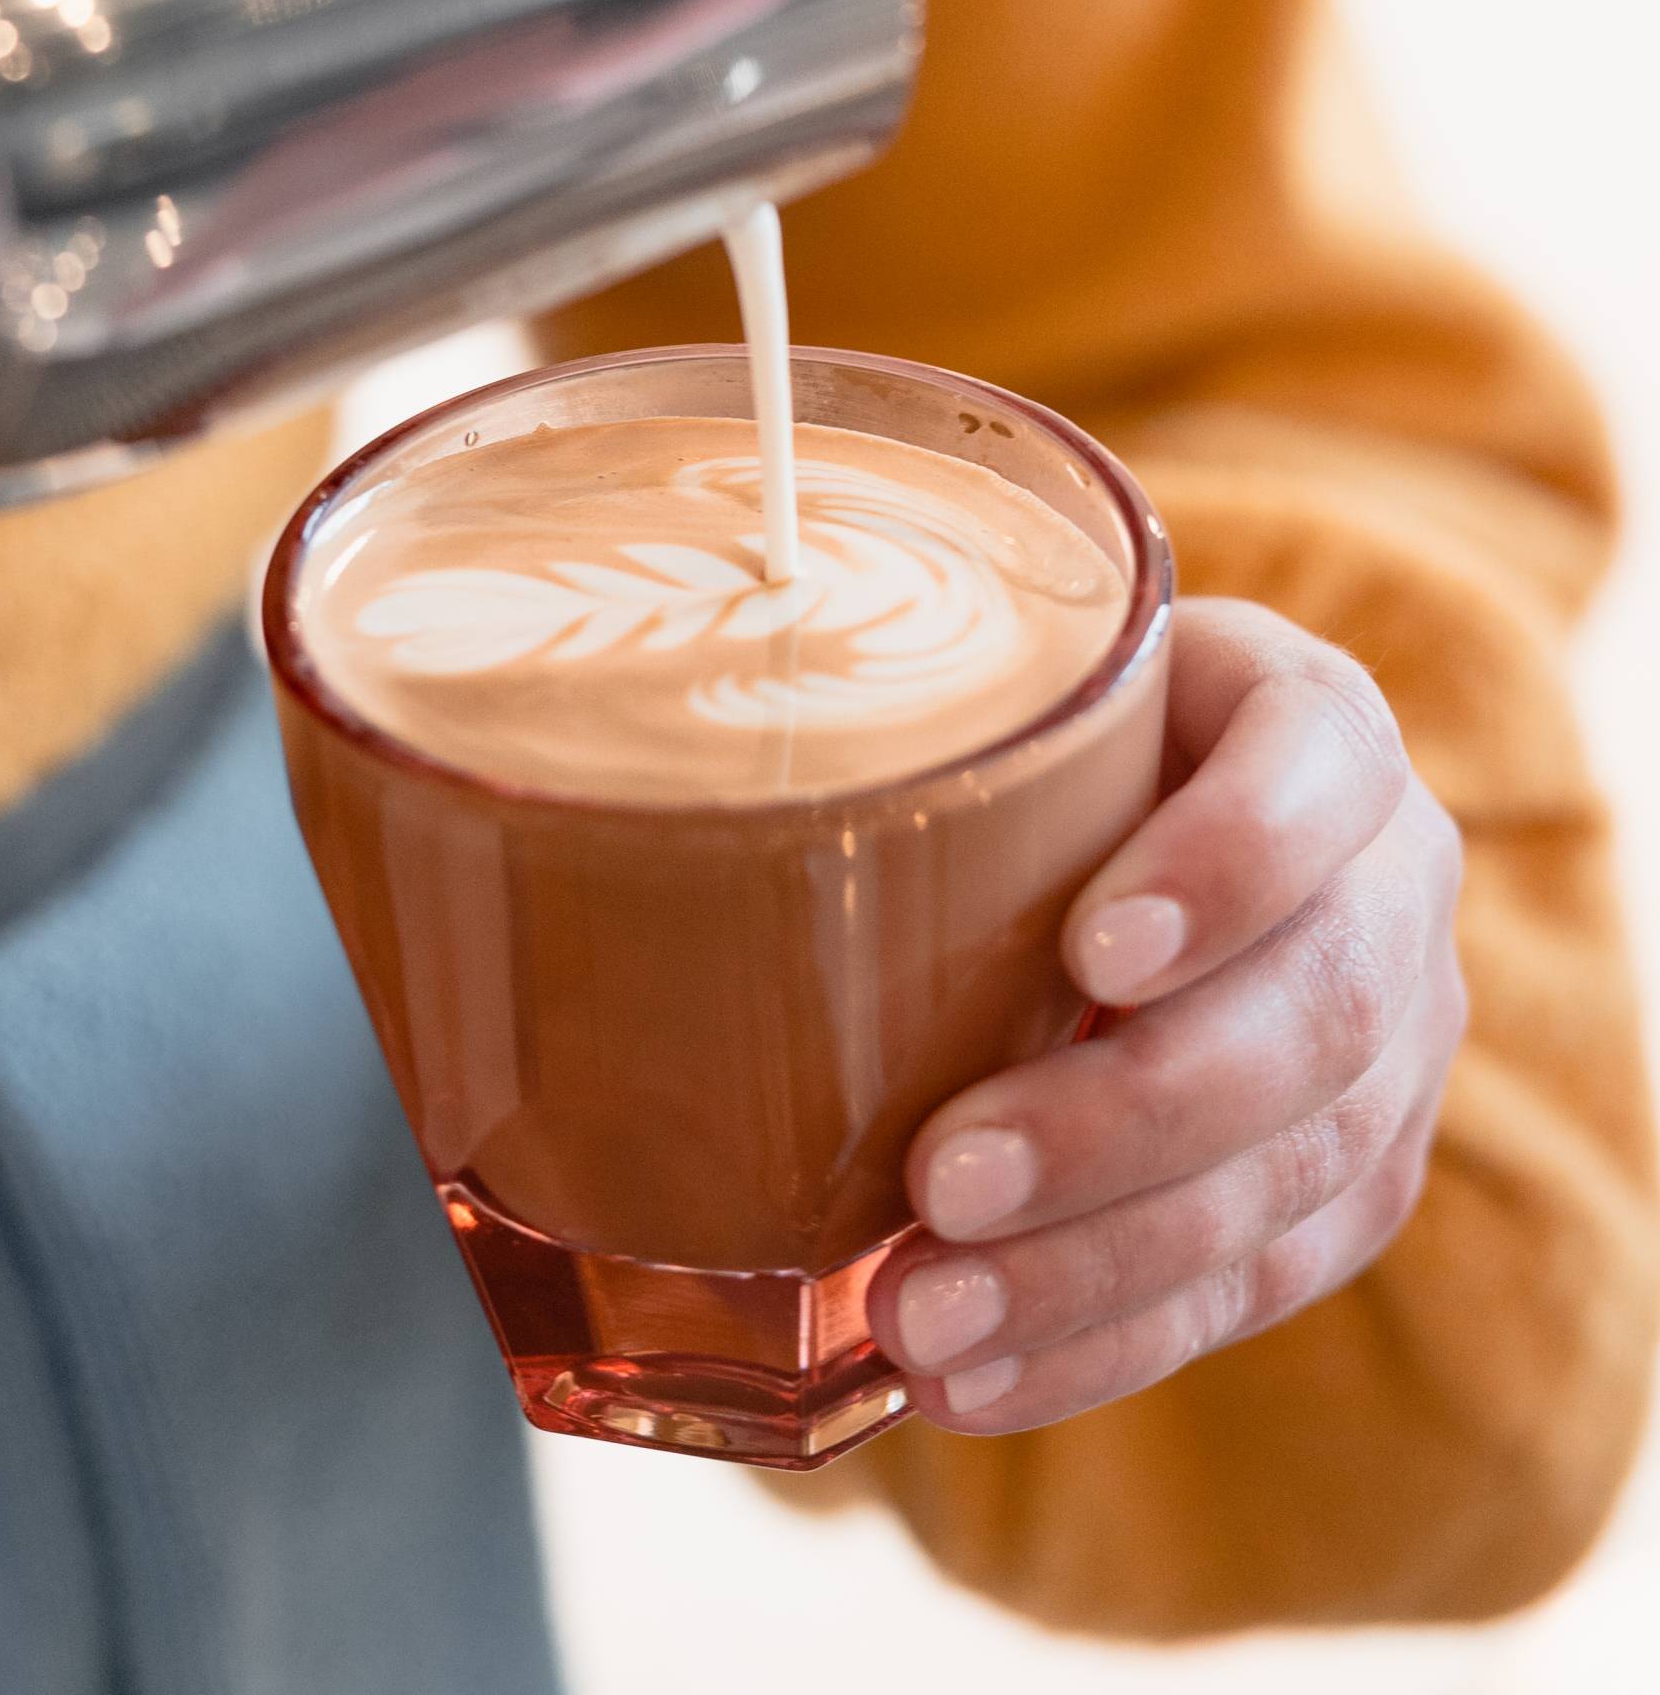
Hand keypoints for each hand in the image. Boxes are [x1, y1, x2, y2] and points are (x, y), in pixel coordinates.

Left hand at [870, 597, 1465, 1433]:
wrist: (1131, 834)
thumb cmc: (1023, 742)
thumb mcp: (997, 694)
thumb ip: (907, 726)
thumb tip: (676, 796)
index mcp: (1314, 721)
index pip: (1316, 762)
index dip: (1228, 863)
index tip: (1092, 948)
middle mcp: (1391, 881)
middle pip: (1313, 1010)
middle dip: (1123, 1116)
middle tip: (942, 1179)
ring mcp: (1397, 1047)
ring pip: (1293, 1175)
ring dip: (1098, 1266)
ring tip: (925, 1316)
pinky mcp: (1354, 1182)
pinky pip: (1256, 1285)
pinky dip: (1104, 1342)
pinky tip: (976, 1381)